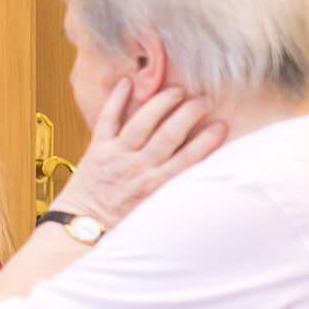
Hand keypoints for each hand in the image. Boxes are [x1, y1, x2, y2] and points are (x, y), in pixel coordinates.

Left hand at [53, 80, 225, 228]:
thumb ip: (174, 190)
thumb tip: (205, 174)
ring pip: (142, 122)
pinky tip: (128, 82)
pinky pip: (108, 119)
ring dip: (162, 102)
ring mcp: (116, 156)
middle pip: (170, 134)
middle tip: (204, 100)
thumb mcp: (155, 210)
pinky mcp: (97, 149)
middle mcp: (138, 169)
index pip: (189, 158)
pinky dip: (117, 99)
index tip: (223, 125)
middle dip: (190, 113)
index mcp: (156, 186)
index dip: (209, 140)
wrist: (85, 226)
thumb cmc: (123, 220)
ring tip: (177, 91)